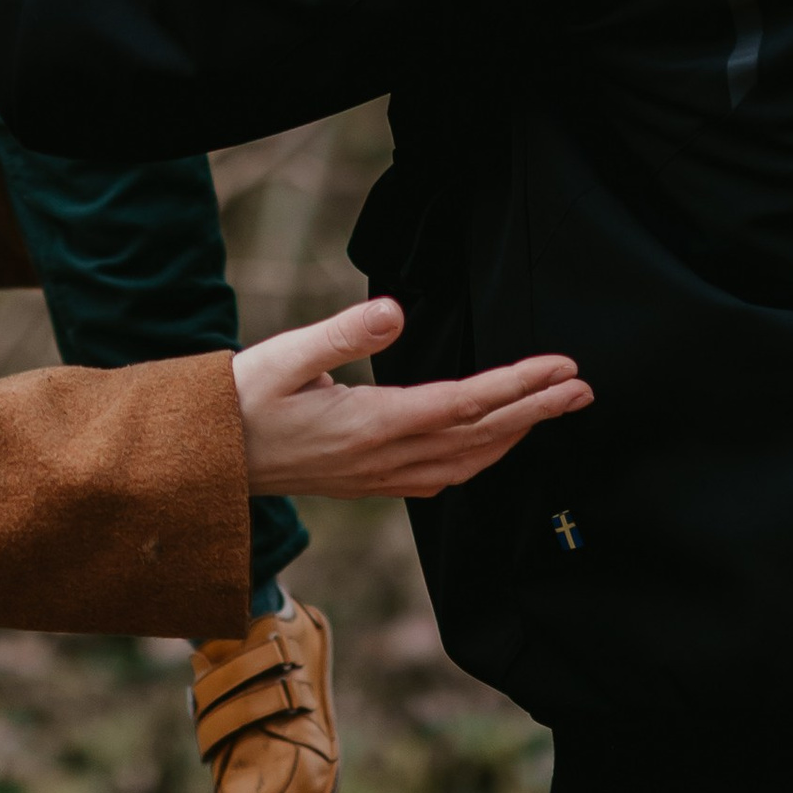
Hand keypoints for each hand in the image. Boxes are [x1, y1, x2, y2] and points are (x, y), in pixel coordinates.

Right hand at [233, 295, 588, 498]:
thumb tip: (395, 311)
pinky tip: (492, 448)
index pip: (463, 405)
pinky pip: (444, 476)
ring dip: (516, 435)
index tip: (558, 370)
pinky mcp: (372, 481)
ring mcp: (381, 476)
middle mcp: (386, 458)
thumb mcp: (284, 355)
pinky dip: (481, 459)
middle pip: (480, 437)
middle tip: (583, 388)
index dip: (516, 388)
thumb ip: (343, 333)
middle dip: (536, 411)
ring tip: (552, 410)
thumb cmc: (243, 400)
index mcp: (372, 424)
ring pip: (468, 461)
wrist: (209, 461)